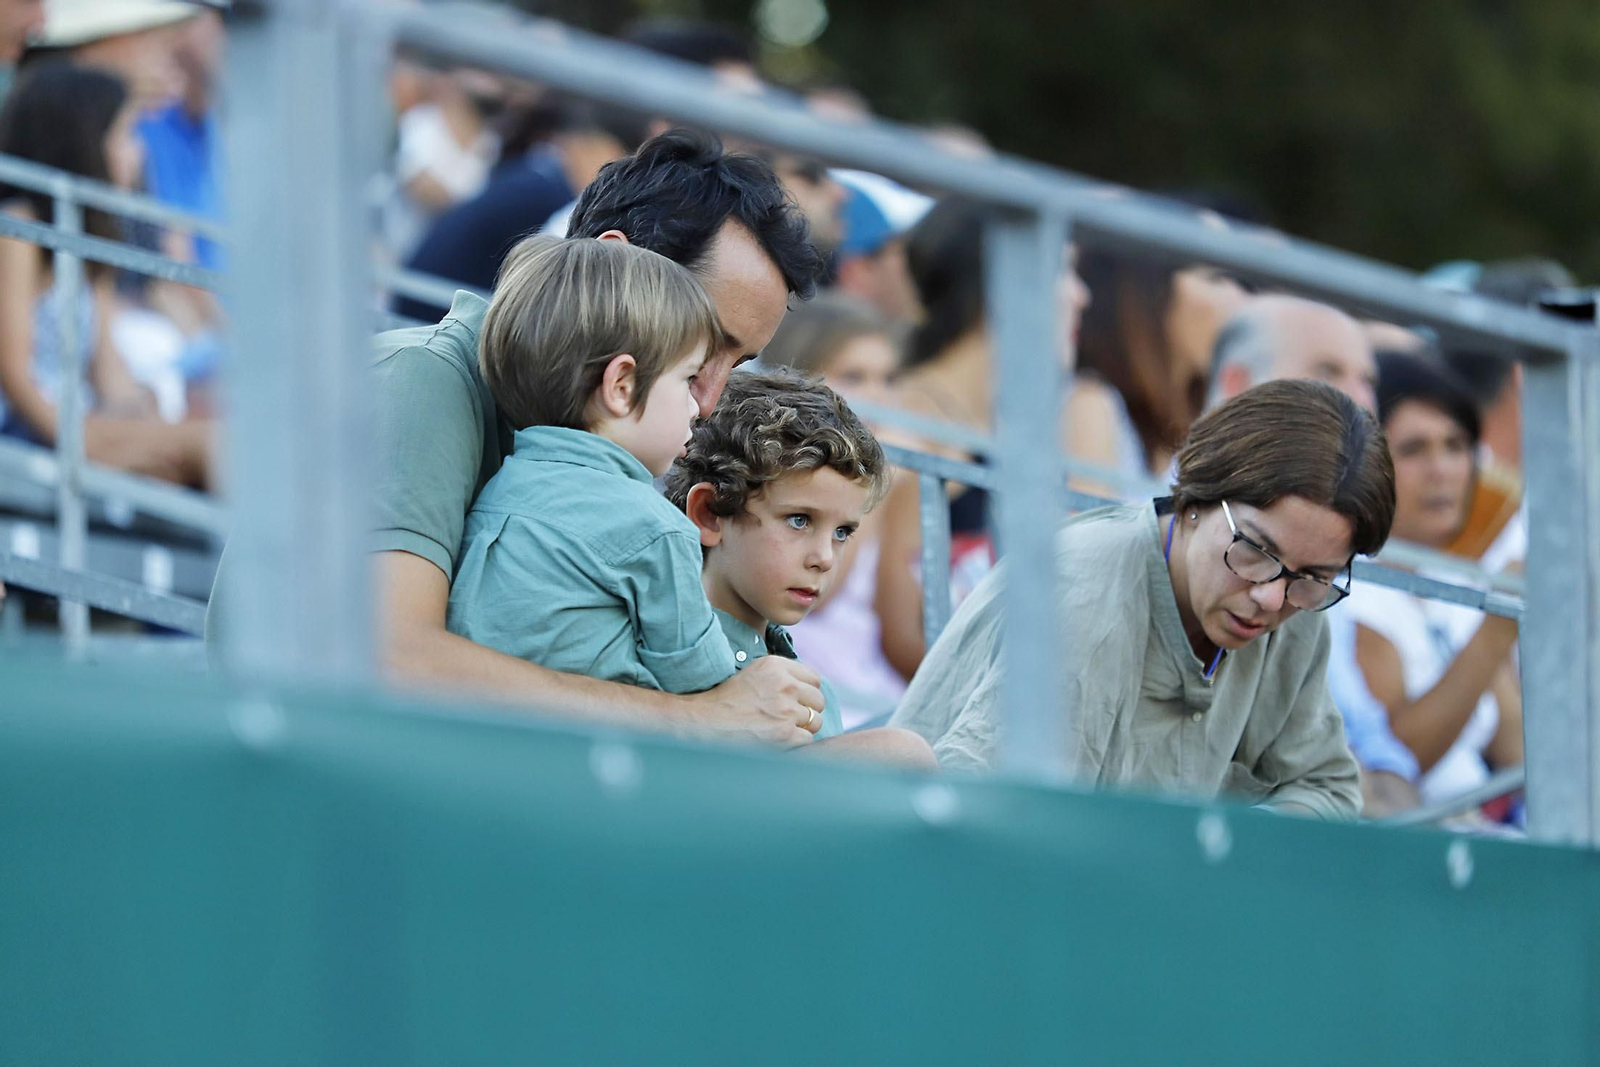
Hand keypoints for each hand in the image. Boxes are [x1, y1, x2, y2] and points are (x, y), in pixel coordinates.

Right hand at [678, 657, 824, 747]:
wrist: (704, 723)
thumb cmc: (727, 700)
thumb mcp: (754, 673)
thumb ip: (783, 674)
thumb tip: (812, 686)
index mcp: (776, 666)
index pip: (814, 678)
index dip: (806, 692)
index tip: (795, 700)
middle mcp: (784, 685)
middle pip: (818, 700)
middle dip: (807, 710)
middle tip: (789, 717)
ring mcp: (785, 711)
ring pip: (816, 721)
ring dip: (803, 728)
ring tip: (782, 728)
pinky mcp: (784, 734)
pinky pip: (807, 739)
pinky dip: (795, 743)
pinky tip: (778, 740)